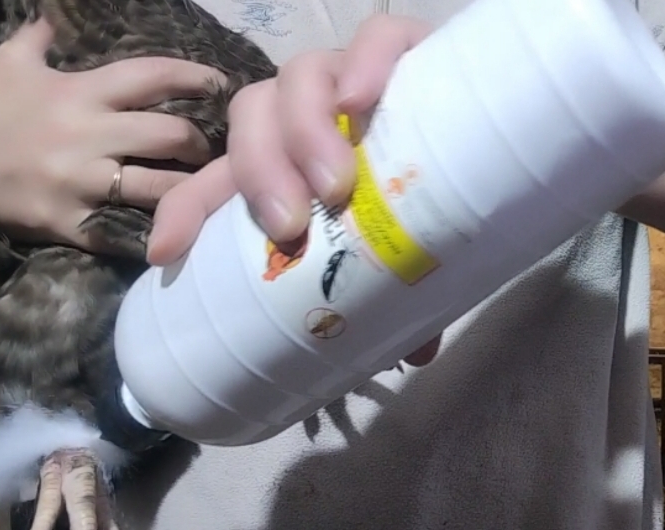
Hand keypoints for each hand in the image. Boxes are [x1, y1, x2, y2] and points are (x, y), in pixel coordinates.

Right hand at [0, 17, 224, 296]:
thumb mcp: (7, 65)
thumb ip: (39, 38)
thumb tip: (54, 14)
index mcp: (78, 92)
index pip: (151, 76)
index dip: (195, 78)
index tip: (221, 86)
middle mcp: (85, 134)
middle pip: (170, 134)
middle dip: (203, 142)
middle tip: (217, 151)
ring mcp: (78, 182)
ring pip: (158, 187)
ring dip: (191, 190)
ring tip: (208, 191)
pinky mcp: (68, 222)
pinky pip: (125, 232)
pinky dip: (155, 233)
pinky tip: (178, 232)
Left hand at [152, 15, 441, 365]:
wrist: (496, 117)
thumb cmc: (435, 193)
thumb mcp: (405, 248)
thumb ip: (400, 292)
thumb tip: (414, 356)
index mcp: (291, 162)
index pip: (221, 177)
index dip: (188, 209)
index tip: (168, 251)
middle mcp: (309, 115)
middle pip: (251, 120)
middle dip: (259, 173)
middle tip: (290, 227)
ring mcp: (351, 77)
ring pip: (297, 77)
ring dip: (303, 131)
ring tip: (336, 185)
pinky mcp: (403, 48)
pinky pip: (375, 38)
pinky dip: (364, 63)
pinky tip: (362, 101)